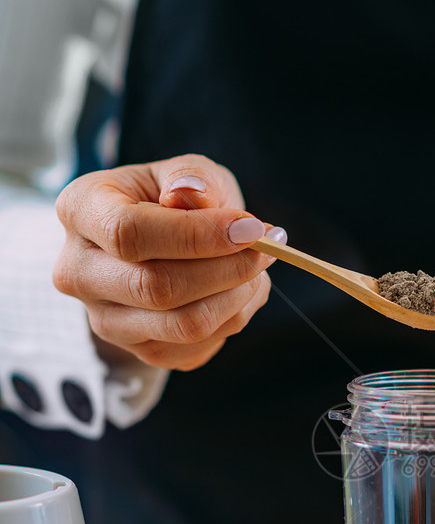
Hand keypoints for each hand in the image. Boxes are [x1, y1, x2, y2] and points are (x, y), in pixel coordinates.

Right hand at [54, 154, 280, 370]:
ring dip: (238, 296)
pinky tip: (240, 289)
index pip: (129, 233)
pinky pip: (198, 347)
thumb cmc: (169, 198)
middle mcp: (78, 272)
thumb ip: (191, 177)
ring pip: (184, 325)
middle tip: (267, 248)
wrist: (157, 244)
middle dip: (228, 269)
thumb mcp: (181, 172)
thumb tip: (194, 195)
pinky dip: (234, 317)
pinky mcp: (139, 351)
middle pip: (157, 287)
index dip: (197, 235)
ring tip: (257, 267)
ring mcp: (105, 320)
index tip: (251, 227)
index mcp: (80, 211)